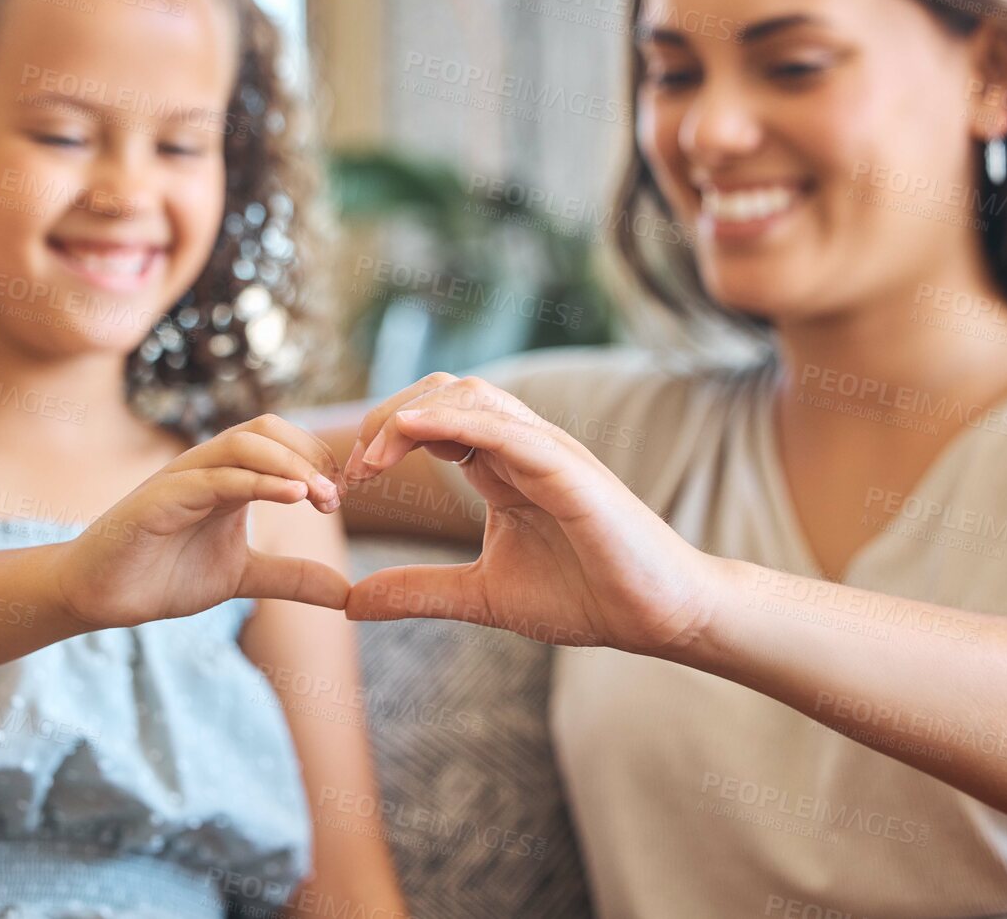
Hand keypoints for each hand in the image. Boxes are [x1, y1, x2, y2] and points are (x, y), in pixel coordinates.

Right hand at [55, 414, 350, 629]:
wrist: (99, 596)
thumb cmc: (164, 575)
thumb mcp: (242, 576)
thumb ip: (291, 577)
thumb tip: (346, 593)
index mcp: (227, 476)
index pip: (281, 441)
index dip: (316, 461)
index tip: (342, 498)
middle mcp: (206, 467)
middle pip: (266, 428)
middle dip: (308, 455)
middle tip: (336, 498)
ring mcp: (181, 478)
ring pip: (243, 443)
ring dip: (289, 464)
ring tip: (321, 497)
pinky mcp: (159, 499)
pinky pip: (213, 478)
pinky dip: (257, 482)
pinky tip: (291, 498)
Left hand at [339, 373, 709, 655]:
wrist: (657, 614)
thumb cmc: (585, 596)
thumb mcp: (481, 596)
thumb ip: (419, 590)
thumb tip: (350, 601)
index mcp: (501, 467)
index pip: (430, 419)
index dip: (382, 439)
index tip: (348, 484)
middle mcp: (521, 446)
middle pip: (440, 392)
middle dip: (384, 418)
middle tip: (351, 470)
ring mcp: (546, 450)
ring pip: (469, 394)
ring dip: (408, 416)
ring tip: (373, 460)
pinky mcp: (567, 466)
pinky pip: (503, 426)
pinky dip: (452, 421)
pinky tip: (411, 433)